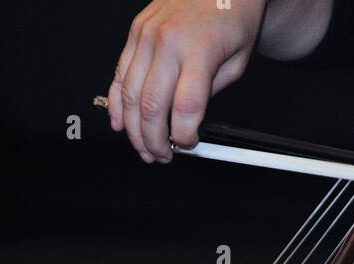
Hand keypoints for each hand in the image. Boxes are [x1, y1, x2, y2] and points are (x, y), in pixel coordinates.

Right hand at [107, 0, 332, 162]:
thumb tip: (187, 124)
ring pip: (130, 95)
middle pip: (152, 106)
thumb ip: (210, 94)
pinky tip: (120, 124)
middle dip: (155, 140)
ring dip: (134, 130)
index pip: (186, 108)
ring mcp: (147, 35)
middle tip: (162, 156)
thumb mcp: (236, 62)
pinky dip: (117, 104)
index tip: (188, 144)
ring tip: (144, 149)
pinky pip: (120, 74)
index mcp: (199, 50)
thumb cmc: (230, 19)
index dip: (184, 136)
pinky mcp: (135, 32)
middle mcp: (168, 42)